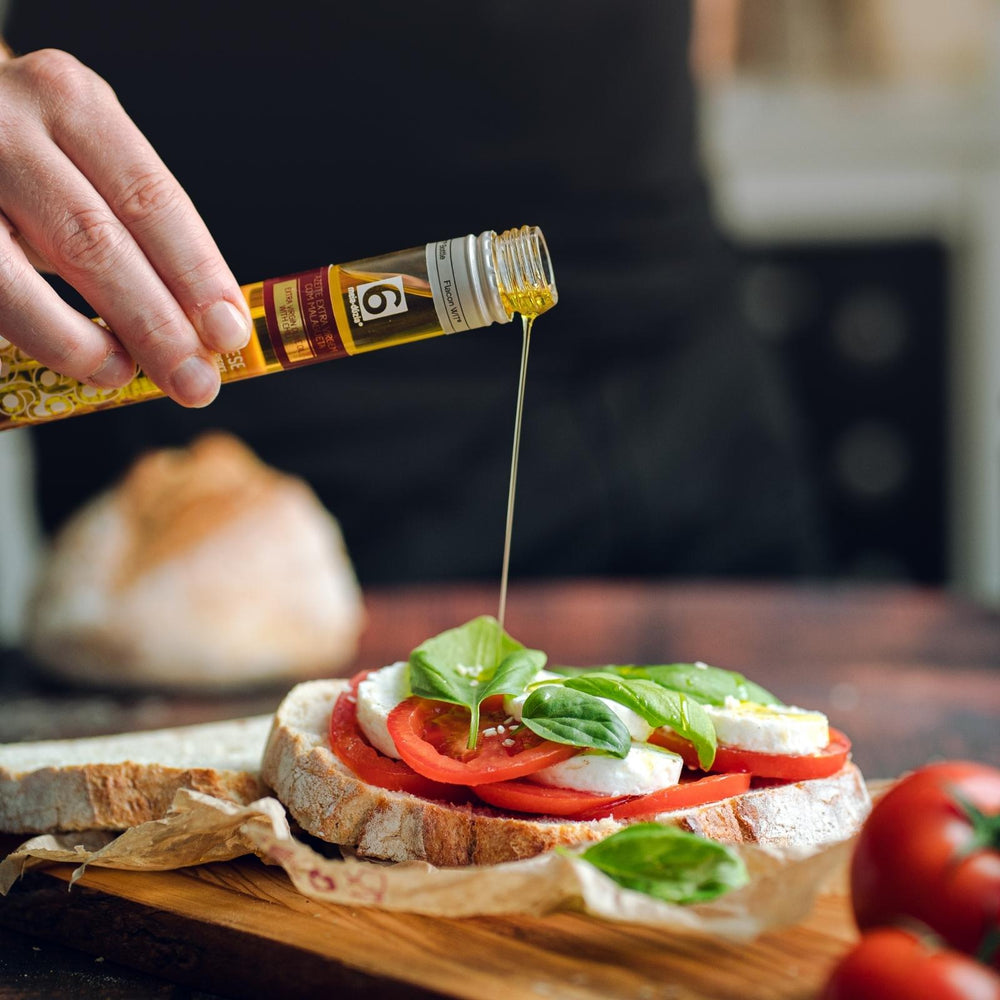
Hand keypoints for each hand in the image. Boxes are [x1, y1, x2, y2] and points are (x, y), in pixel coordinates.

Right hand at [0, 48, 252, 406]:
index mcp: (75, 104)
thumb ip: (133, 230)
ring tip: (126, 377)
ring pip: (17, 273)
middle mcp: (9, 126)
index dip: (196, 274)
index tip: (230, 334)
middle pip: (96, 240)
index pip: (152, 199)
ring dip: (85, 342)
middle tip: (196, 383)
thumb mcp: (82, 164)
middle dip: (156, 325)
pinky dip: (39, 335)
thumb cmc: (26, 159)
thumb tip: (200, 326)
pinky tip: (76, 360)